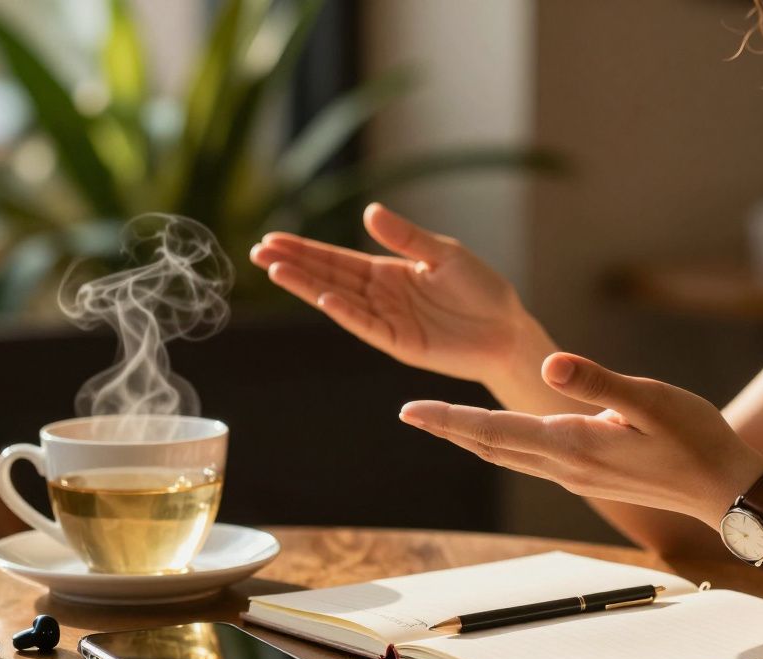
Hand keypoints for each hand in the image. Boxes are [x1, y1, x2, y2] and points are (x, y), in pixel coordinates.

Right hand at [251, 203, 532, 382]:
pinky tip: (323, 297)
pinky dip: (344, 312)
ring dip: (307, 286)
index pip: (336, 258)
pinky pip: (366, 325)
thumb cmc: (480, 289)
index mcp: (387, 271)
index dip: (304, 249)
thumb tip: (368, 212)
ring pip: (339, 300)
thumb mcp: (443, 254)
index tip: (272, 238)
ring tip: (275, 270)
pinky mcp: (399, 343)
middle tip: (256, 252)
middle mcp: (379, 296)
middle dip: (293, 264)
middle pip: (328, 276)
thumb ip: (406, 236)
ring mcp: (386, 320)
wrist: (506, 329)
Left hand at [398, 352, 762, 524]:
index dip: (449, 418)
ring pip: (508, 455)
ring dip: (472, 438)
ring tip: (441, 422)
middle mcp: (565, 465)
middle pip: (491, 446)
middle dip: (449, 428)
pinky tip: (499, 437)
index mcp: (572, 443)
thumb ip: (597, 381)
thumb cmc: (696, 438)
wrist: (726, 490)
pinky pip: (530, 460)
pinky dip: (502, 444)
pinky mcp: (589, 475)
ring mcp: (576, 475)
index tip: (410, 410)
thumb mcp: (650, 399)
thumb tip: (549, 363)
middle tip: (409, 414)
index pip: (495, 429)